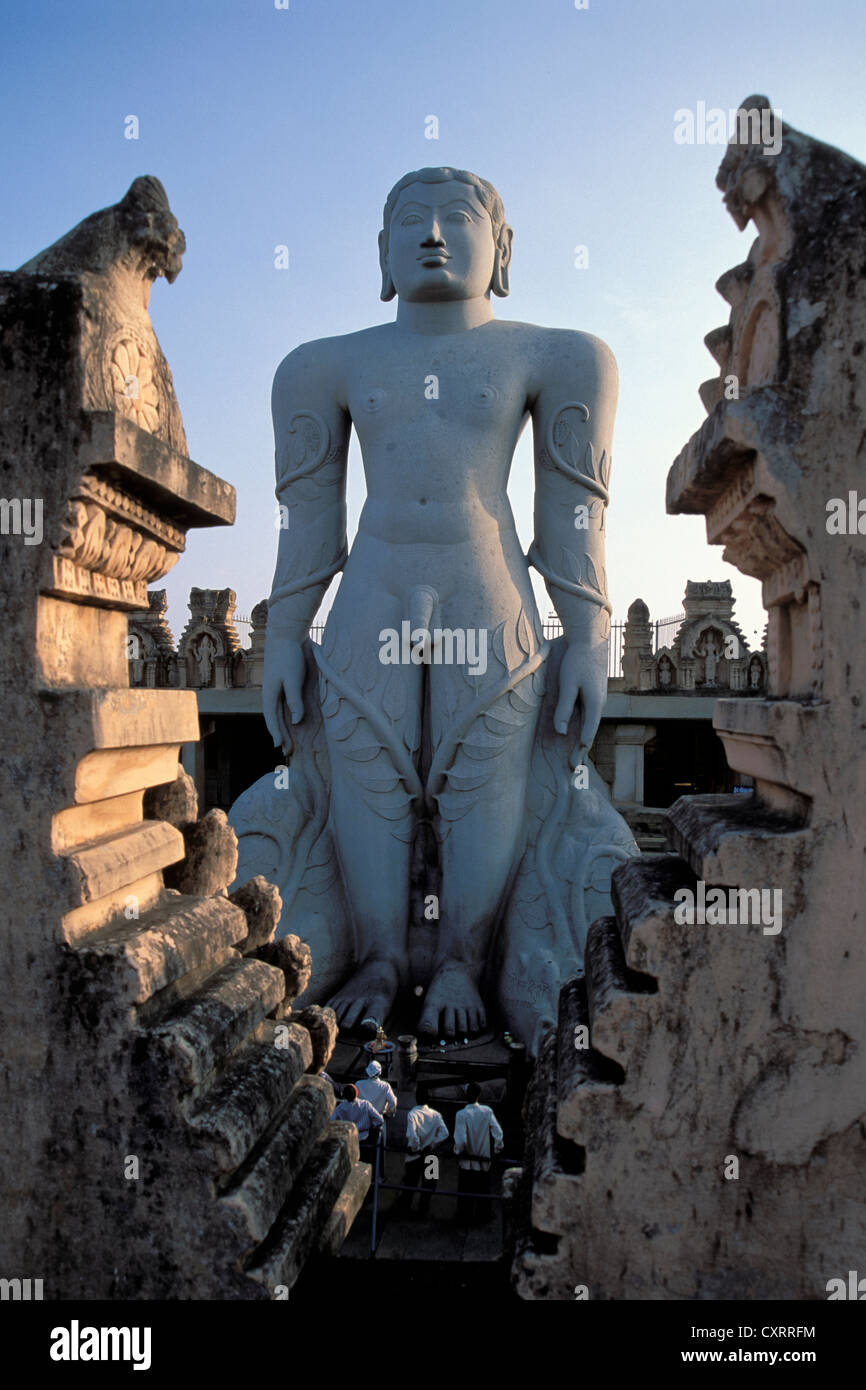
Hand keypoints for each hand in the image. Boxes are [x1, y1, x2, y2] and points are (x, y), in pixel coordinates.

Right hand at [262, 636, 305, 756]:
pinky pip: (283, 705)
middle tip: (287, 751)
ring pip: (279, 713)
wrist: (285, 635)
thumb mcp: (293, 679)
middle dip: (280, 734)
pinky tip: (290, 721)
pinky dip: (286, 715)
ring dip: (283, 727)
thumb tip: (296, 721)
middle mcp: (270, 693)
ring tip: (288, 741)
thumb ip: (295, 700)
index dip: (276, 733)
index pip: (272, 719)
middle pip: (275, 719)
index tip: (280, 747)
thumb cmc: (289, 656)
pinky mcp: (282, 683)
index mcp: (269, 694)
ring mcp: (275, 688)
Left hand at [553, 642, 604, 765]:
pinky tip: (576, 732)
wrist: (591, 640)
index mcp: (595, 705)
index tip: (573, 765)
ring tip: (575, 755)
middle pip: (589, 732)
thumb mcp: (568, 684)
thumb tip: (561, 732)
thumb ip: (564, 708)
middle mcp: (598, 705)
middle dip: (580, 750)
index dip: (579, 750)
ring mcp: (597, 699)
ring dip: (581, 740)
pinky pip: (587, 715)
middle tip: (573, 768)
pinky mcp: (593, 693)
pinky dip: (582, 727)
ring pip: (588, 724)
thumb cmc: (578, 660)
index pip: (587, 733)